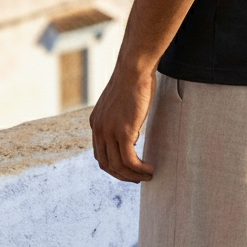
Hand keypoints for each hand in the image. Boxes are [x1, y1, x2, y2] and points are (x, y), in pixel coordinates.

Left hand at [89, 62, 156, 182]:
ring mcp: (109, 132)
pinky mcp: (124, 132)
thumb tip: (133, 135)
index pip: (100, 153)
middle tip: (138, 178)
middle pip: (106, 164)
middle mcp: (98, 129)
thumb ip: (122, 119)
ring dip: (133, 176)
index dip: (114, 165)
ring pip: (118, 166)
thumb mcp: (121, 103)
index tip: (128, 169)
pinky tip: (150, 169)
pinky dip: (140, 169)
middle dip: (122, 175)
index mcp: (96, 122)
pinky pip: (130, 160)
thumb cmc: (133, 80)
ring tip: (147, 176)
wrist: (134, 68)